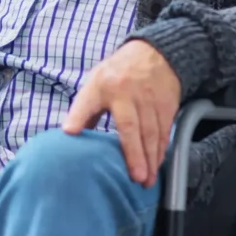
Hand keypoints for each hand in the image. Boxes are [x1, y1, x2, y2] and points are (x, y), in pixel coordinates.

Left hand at [62, 39, 180, 187]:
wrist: (154, 55)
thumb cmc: (119, 73)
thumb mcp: (96, 81)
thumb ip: (85, 108)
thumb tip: (70, 133)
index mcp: (104, 85)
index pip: (88, 102)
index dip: (78, 116)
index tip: (70, 132)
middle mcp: (127, 92)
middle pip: (131, 127)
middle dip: (134, 154)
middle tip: (136, 178)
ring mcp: (149, 99)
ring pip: (152, 133)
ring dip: (150, 159)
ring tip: (147, 180)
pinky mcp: (166, 106)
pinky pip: (164, 132)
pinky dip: (161, 151)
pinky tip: (157, 165)